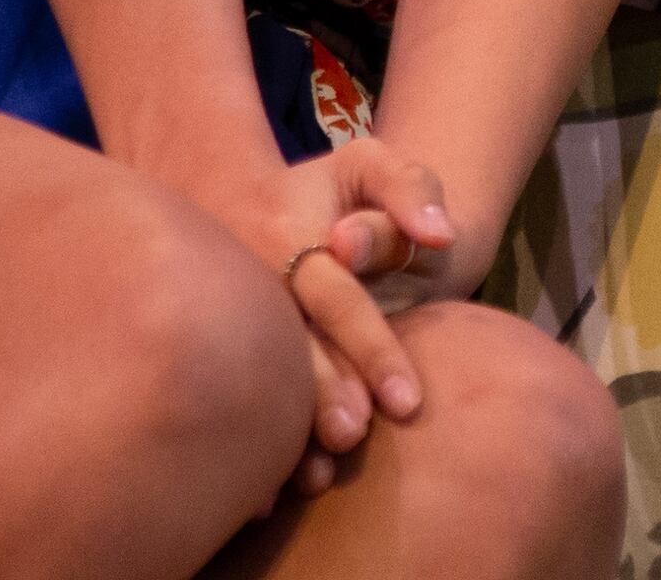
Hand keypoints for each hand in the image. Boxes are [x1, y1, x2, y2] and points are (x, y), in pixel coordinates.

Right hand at [208, 138, 457, 494]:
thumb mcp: (369, 163)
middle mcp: (257, 287)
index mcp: (291, 240)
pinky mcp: (219, 352)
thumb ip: (411, 189)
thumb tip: (441, 236)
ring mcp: (231, 323)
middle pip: (297, 350)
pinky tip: (265, 498)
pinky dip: (250, 451)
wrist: (234, 199)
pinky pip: (233, 401)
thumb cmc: (330, 188)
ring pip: (261, 382)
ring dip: (289, 432)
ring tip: (317, 477)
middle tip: (359, 439)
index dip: (371, 347)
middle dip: (327, 397)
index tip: (405, 400)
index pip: (340, 300)